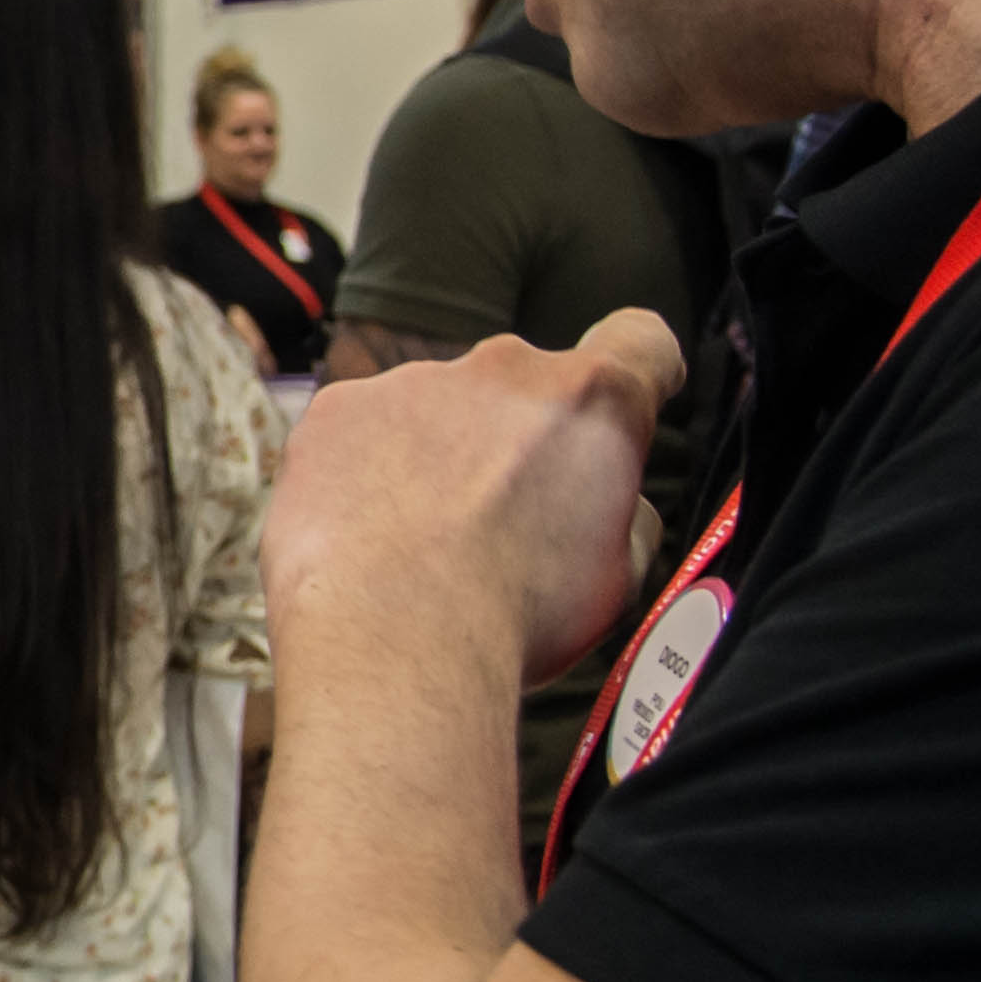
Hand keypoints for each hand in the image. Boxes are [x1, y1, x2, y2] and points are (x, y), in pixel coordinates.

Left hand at [263, 304, 683, 684]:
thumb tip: (606, 498)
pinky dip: (368, 473)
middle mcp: (504, 369)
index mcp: (592, 400)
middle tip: (502, 521)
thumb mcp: (620, 574)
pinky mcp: (339, 408)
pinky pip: (364, 431)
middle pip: (525, 389)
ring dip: (439, 458)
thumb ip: (621, 507)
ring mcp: (414, 381)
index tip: (622, 406)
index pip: (641, 341)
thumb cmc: (515, 618)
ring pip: (438, 411)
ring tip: (423, 544)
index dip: (641, 370)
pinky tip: (369, 535)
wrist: (392, 640)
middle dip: (520, 440)